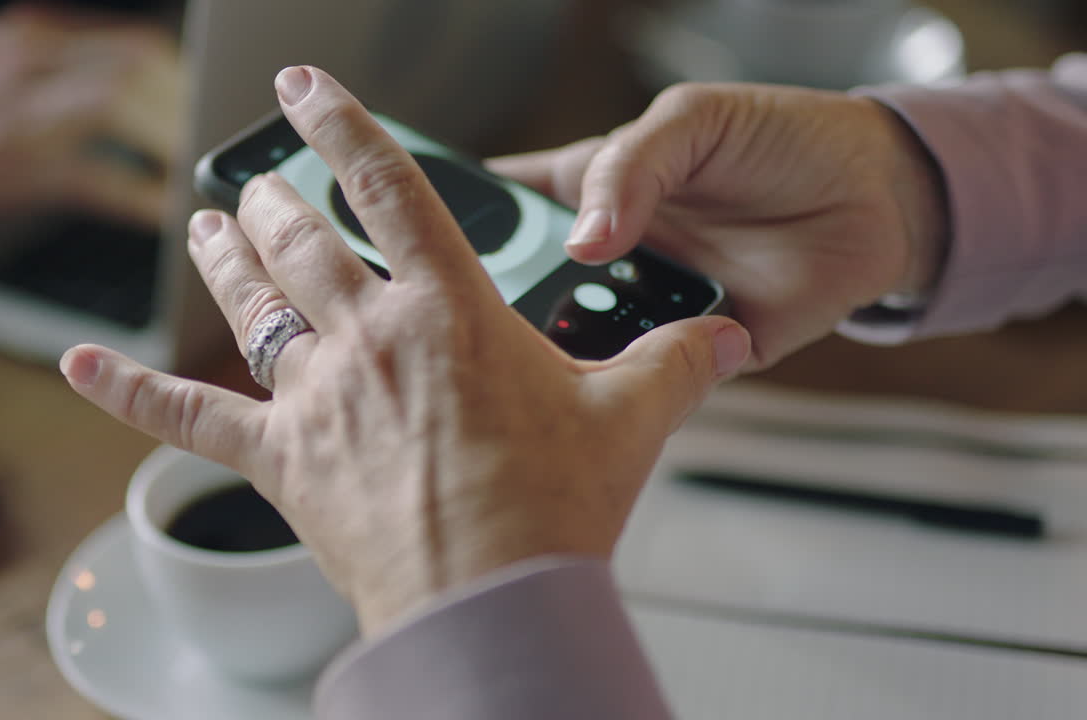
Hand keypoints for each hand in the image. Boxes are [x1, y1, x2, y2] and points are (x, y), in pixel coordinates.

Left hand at [61, 67, 750, 634]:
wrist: (490, 599)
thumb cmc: (549, 512)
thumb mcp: (631, 420)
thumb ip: (675, 363)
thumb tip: (724, 339)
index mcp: (449, 312)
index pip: (388, 189)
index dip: (345, 126)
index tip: (309, 88)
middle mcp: (370, 337)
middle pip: (303, 241)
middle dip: (279, 200)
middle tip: (262, 181)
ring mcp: (316, 396)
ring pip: (252, 302)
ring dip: (227, 257)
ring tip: (209, 224)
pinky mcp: (280, 460)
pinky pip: (187, 418)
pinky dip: (127, 390)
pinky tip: (76, 364)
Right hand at [488, 83, 947, 369]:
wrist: (879, 195)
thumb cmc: (779, 139)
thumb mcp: (692, 123)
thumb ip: (628, 168)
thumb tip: (583, 241)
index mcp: (589, 194)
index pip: (504, 214)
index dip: (461, 231)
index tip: (417, 252)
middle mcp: (606, 259)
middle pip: (529, 294)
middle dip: (501, 313)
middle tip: (471, 328)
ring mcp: (644, 310)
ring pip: (581, 349)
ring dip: (564, 356)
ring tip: (539, 361)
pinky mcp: (692, 355)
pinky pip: (651, 382)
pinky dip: (636, 385)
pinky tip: (619, 381)